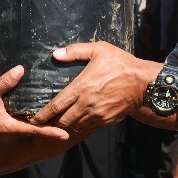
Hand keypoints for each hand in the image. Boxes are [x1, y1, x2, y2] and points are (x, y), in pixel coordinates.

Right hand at [0, 65, 68, 141]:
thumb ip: (6, 81)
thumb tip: (21, 69)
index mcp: (9, 127)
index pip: (34, 130)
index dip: (50, 132)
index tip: (65, 134)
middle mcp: (10, 133)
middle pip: (34, 131)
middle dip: (50, 128)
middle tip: (68, 123)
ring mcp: (6, 132)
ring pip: (28, 129)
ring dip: (41, 124)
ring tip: (58, 117)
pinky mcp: (2, 127)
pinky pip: (20, 126)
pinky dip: (30, 121)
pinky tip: (38, 112)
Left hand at [31, 42, 159, 130]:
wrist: (144, 84)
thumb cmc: (121, 64)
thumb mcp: (99, 50)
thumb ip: (76, 51)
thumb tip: (56, 54)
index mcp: (82, 87)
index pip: (56, 105)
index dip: (43, 114)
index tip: (33, 119)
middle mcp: (87, 104)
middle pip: (62, 120)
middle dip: (51, 123)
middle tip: (42, 122)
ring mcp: (97, 114)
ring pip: (74, 125)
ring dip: (65, 125)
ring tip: (56, 123)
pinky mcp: (105, 120)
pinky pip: (87, 127)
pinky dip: (79, 126)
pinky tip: (75, 121)